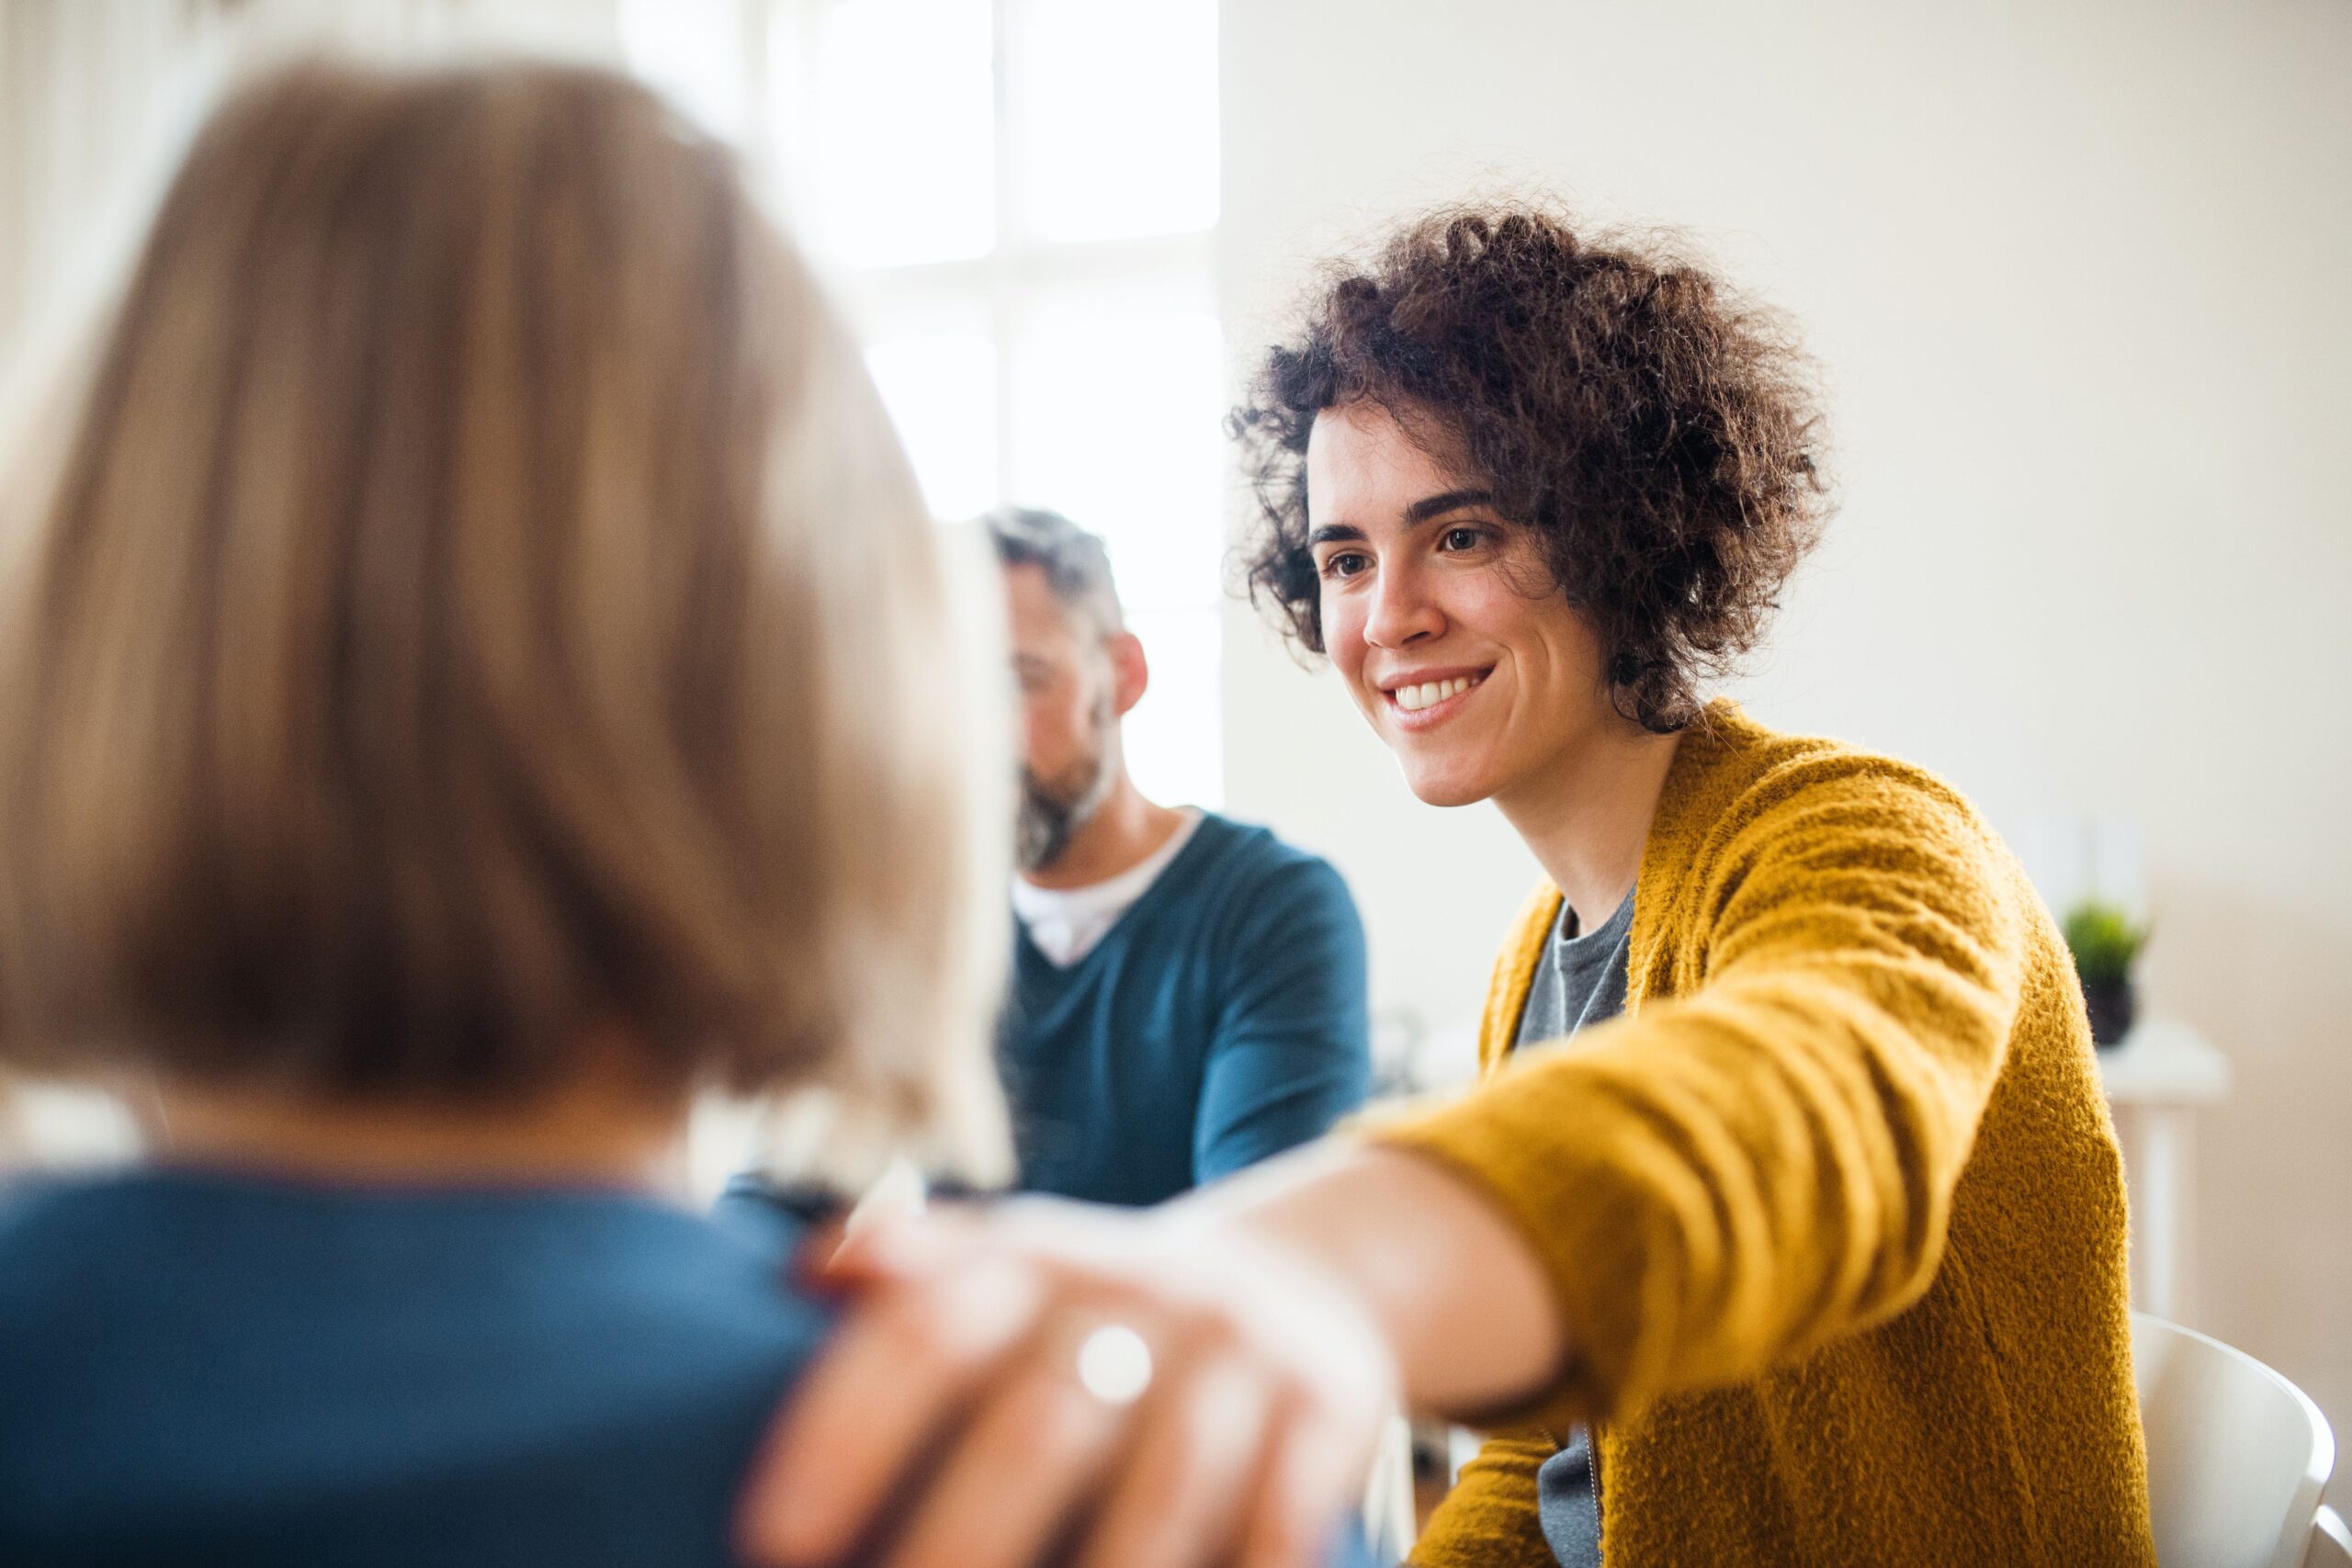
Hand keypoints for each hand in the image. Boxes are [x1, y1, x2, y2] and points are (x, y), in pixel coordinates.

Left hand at [734, 1196, 1398, 1567]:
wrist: (1292, 1278)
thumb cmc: (1095, 1312)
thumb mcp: (1008, 1270)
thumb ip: (910, 1275)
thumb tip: (799, 1273)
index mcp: (1030, 1260)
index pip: (926, 1333)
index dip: (846, 1431)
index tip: (770, 1537)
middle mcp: (1134, 1292)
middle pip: (1039, 1423)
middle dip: (957, 1542)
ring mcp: (1236, 1350)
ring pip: (1165, 1483)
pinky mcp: (1327, 1406)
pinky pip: (1283, 1515)